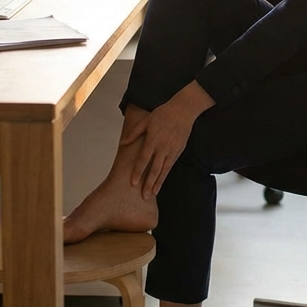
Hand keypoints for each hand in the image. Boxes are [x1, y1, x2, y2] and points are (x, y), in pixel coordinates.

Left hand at [122, 81, 214, 198]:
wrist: (183, 110)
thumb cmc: (163, 114)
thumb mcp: (146, 121)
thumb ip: (134, 133)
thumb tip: (123, 143)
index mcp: (152, 140)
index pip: (143, 160)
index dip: (138, 172)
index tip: (133, 183)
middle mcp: (162, 148)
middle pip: (154, 169)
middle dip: (148, 184)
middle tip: (144, 196)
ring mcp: (171, 150)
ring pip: (164, 170)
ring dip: (158, 183)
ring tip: (152, 193)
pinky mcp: (178, 151)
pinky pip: (170, 165)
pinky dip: (165, 175)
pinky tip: (161, 182)